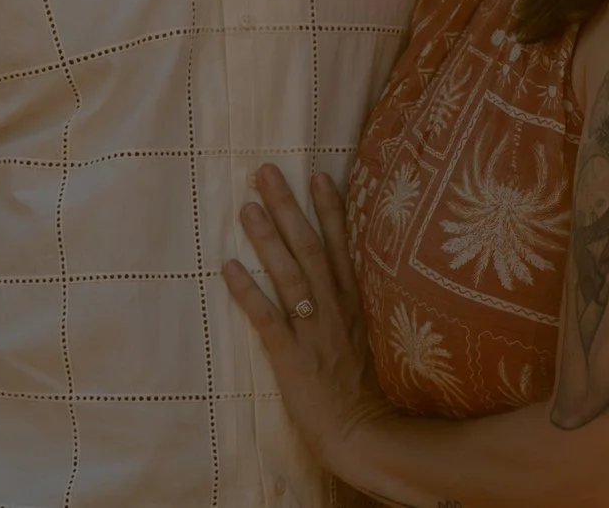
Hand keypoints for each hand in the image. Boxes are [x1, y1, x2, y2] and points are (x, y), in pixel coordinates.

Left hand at [222, 165, 392, 471]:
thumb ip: (365, 306)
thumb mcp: (379, 339)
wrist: (369, 436)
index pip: (343, 246)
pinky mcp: (293, 358)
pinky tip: (228, 267)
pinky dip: (248, 291)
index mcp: (359, 304)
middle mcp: (337, 310)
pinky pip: (268, 318)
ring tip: (247, 207)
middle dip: (289, 207)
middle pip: (311, 249)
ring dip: (268, 239)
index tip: (316, 174)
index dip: (330, 209)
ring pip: (289, 276)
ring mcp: (315, 332)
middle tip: (266, 172)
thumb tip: (355, 277)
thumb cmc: (372, 391)